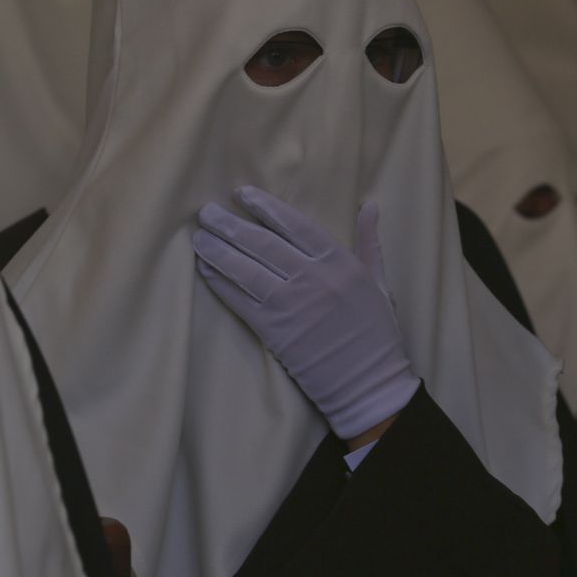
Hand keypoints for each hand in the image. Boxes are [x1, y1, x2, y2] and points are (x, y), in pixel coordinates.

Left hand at [192, 186, 418, 440]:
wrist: (368, 383)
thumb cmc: (376, 332)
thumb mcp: (379, 282)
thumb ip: (370, 242)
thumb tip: (369, 204)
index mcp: (340, 262)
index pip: (295, 224)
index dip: (265, 206)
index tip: (241, 193)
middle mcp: (313, 279)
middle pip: (262, 243)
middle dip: (230, 225)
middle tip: (206, 212)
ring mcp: (291, 305)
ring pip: (245, 270)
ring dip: (217, 251)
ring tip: (198, 238)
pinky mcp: (274, 331)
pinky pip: (239, 301)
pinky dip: (219, 284)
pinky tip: (205, 270)